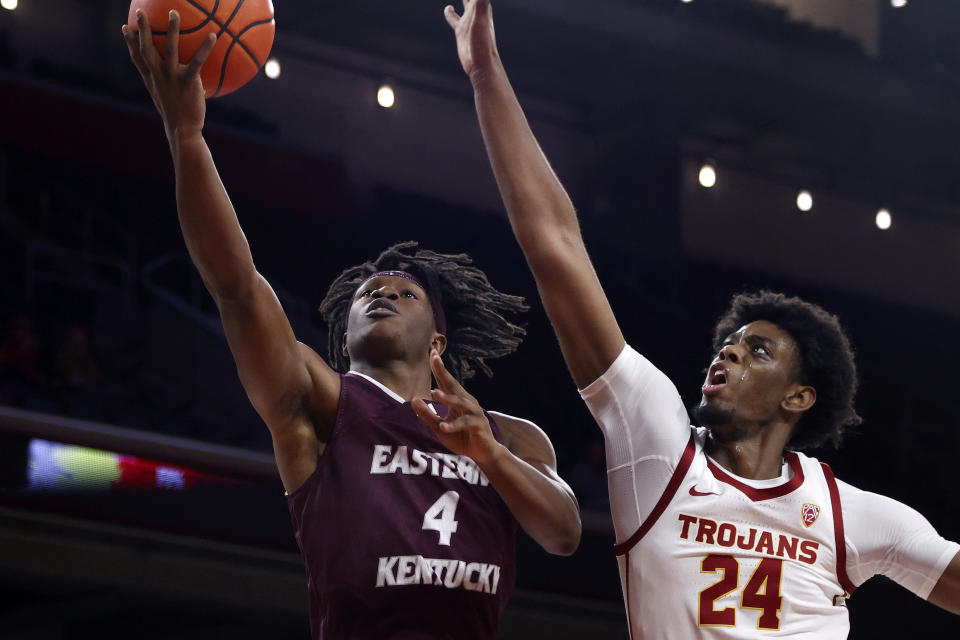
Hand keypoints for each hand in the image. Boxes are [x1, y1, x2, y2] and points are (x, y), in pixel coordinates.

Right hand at [122, 9, 215, 141]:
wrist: (183, 130)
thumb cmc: (179, 114)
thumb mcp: (170, 98)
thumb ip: (172, 86)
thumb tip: (189, 79)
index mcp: (152, 78)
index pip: (137, 57)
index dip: (129, 42)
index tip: (124, 27)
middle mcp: (158, 75)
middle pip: (146, 47)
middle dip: (141, 28)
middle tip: (140, 11)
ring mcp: (171, 77)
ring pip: (169, 48)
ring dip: (171, 29)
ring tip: (173, 12)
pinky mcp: (187, 81)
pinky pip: (197, 61)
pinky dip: (205, 47)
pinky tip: (213, 35)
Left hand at [412, 349, 504, 465]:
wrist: (482, 453)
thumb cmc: (461, 437)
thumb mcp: (439, 427)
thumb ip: (428, 415)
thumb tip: (414, 400)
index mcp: (457, 400)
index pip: (446, 381)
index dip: (439, 368)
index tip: (432, 353)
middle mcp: (467, 402)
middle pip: (454, 385)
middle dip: (444, 372)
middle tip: (435, 359)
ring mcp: (474, 413)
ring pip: (461, 403)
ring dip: (448, 398)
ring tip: (435, 393)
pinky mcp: (479, 426)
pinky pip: (465, 424)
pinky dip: (454, 425)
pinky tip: (444, 427)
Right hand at [444, 0, 498, 82]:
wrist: (482, 65)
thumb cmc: (483, 44)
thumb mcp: (481, 20)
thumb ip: (481, 4)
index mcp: (481, 8)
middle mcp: (476, 13)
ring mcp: (468, 22)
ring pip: (465, 3)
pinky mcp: (461, 32)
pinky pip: (454, 18)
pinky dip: (450, 12)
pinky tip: (448, 8)